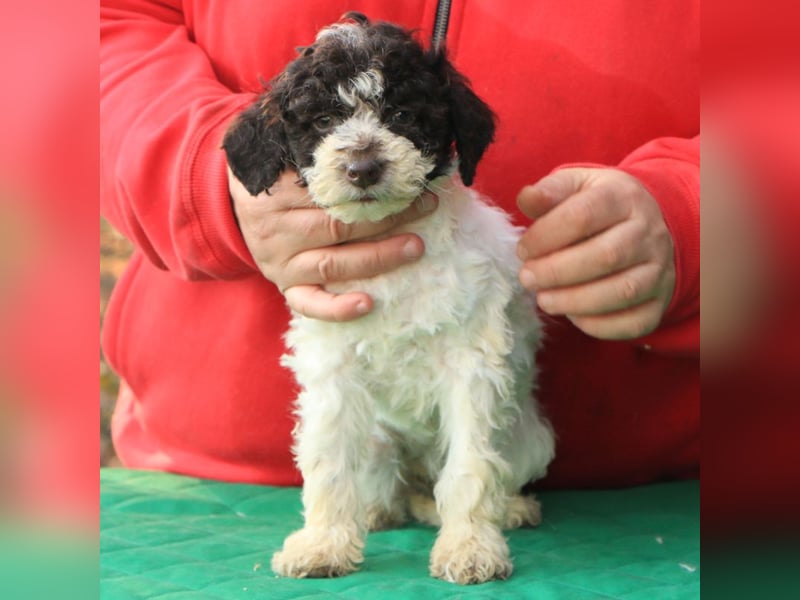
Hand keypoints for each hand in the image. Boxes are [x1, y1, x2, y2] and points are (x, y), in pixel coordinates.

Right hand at [229, 168, 436, 320]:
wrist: (231, 206)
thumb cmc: (274, 176)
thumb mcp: (284, 155)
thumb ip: (317, 150)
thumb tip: (373, 141)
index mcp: (277, 192)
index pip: (332, 191)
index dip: (372, 186)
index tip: (407, 179)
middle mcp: (278, 230)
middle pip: (338, 226)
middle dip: (387, 217)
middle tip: (425, 207)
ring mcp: (281, 262)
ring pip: (333, 264)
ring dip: (378, 257)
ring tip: (414, 247)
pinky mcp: (285, 286)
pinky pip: (309, 303)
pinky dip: (337, 309)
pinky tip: (367, 304)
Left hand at [517, 168, 674, 339]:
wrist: (648, 224)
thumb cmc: (599, 206)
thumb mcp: (577, 186)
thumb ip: (550, 192)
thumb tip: (526, 197)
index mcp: (623, 197)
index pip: (583, 215)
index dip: (546, 236)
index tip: (523, 250)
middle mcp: (648, 233)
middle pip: (605, 256)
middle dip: (557, 272)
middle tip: (527, 278)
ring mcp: (659, 269)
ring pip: (622, 292)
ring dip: (575, 301)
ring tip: (543, 300)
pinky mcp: (660, 302)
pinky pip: (635, 322)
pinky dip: (599, 325)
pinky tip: (572, 315)